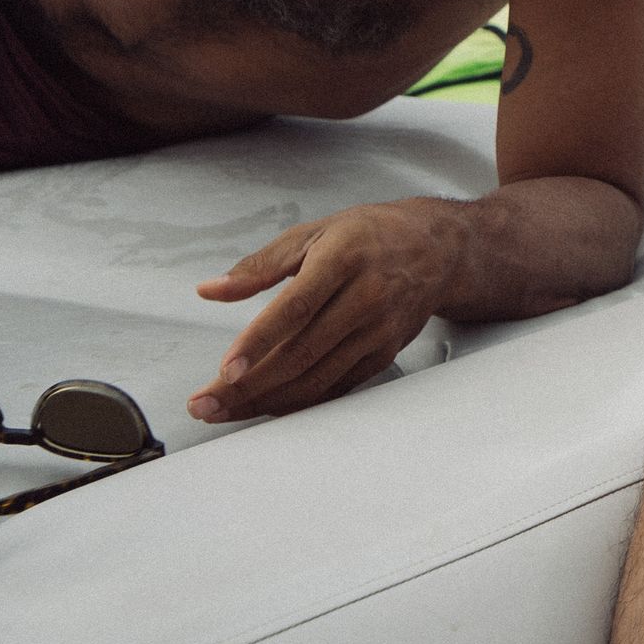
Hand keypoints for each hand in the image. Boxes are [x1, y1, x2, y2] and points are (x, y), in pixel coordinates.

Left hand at [188, 197, 459, 421]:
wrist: (438, 249)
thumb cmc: (371, 235)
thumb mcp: (313, 232)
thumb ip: (259, 265)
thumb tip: (211, 289)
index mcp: (343, 258)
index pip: (296, 307)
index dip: (259, 341)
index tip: (226, 369)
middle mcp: (365, 297)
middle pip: (301, 353)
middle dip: (248, 385)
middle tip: (205, 402)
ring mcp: (378, 330)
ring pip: (317, 378)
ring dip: (266, 400)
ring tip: (223, 411)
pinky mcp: (384, 353)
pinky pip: (337, 387)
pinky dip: (299, 402)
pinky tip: (267, 406)